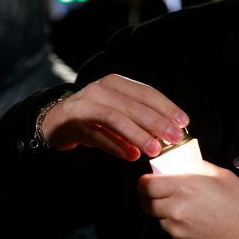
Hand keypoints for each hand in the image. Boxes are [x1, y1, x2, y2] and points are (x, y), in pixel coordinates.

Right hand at [43, 74, 188, 160]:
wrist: (55, 122)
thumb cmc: (93, 118)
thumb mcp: (117, 113)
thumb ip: (139, 119)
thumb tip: (168, 135)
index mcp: (116, 83)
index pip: (146, 92)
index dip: (166, 107)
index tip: (184, 122)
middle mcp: (100, 89)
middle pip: (134, 105)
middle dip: (157, 122)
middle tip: (175, 138)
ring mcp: (85, 104)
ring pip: (116, 118)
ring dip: (138, 134)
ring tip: (155, 150)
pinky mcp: (73, 122)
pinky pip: (98, 135)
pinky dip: (116, 146)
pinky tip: (131, 156)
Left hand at [137, 162, 238, 238]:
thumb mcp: (221, 175)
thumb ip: (197, 169)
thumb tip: (184, 165)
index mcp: (183, 187)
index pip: (145, 185)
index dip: (145, 183)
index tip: (150, 181)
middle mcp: (176, 209)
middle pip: (146, 204)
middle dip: (150, 198)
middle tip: (163, 195)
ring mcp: (178, 230)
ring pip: (159, 219)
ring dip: (166, 213)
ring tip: (187, 210)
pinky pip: (173, 234)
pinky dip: (179, 228)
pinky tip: (197, 224)